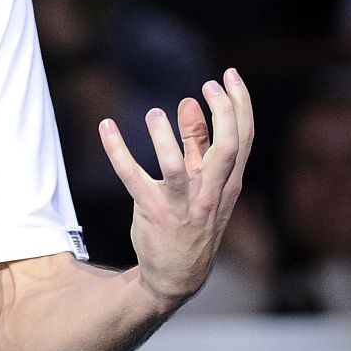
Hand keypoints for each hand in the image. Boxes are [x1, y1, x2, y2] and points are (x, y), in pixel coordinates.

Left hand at [100, 69, 254, 304]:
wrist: (178, 275)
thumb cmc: (193, 219)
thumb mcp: (205, 184)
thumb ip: (198, 144)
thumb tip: (189, 102)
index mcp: (228, 182)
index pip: (244, 138)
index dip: (240, 104)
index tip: (230, 75)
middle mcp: (211, 192)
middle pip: (226, 149)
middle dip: (221, 114)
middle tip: (207, 86)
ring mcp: (182, 205)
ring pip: (176, 167)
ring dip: (164, 136)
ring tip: (153, 114)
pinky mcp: (152, 211)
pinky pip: (132, 177)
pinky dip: (117, 150)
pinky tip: (106, 127)